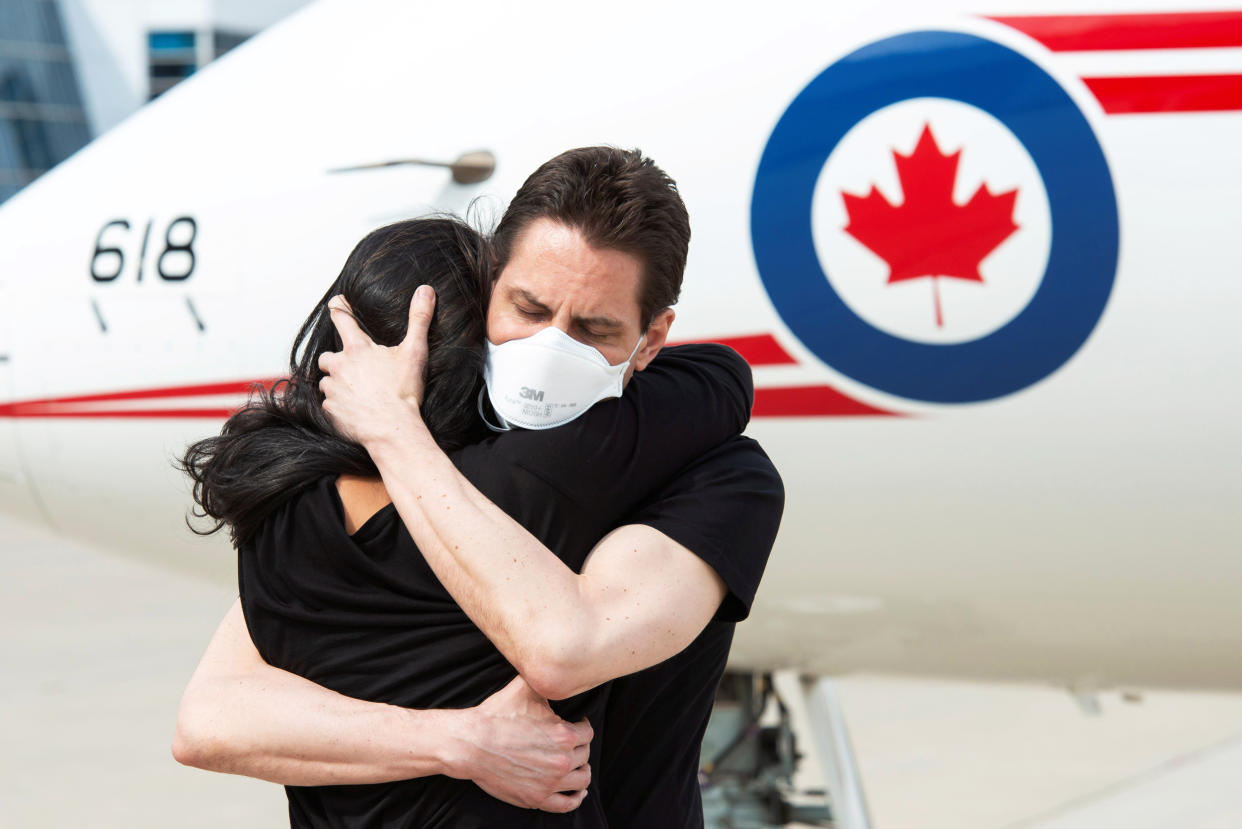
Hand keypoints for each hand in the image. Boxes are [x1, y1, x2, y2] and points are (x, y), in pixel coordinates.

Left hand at [318, 288, 433, 444]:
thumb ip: (419, 319)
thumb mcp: (415, 352)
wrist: (393, 429)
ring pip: (326, 381)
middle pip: (327, 356)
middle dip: (336, 359)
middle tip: (351, 366)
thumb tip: (426, 291)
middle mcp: (340, 366)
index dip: (338, 307)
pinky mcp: (331, 411)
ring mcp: (333, 389)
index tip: (335, 302)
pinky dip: (338, 405)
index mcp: (358, 349)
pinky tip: (353, 409)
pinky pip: (329, 405)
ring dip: (336, 383)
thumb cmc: (403, 392)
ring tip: (354, 390)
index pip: (342, 319)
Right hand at [446, 676, 591, 812]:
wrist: (471, 743)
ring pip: (582, 779)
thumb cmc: (497, 715)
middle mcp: (562, 761)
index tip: (578, 723)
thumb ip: (545, 679)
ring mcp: (550, 782)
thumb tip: (556, 666)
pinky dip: (576, 798)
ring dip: (582, 770)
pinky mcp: (536, 798)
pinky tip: (578, 791)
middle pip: (585, 755)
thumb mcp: (525, 688)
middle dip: (580, 747)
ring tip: (578, 765)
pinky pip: (567, 804)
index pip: (588, 733)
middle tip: (572, 742)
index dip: (583, 726)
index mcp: (564, 735)